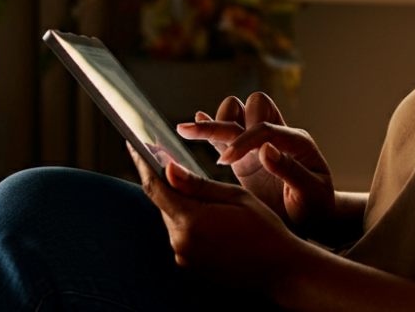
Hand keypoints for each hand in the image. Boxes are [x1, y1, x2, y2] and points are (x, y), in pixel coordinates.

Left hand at [129, 142, 307, 292]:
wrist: (281, 270)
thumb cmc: (265, 229)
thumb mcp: (236, 197)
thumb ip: (198, 184)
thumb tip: (168, 167)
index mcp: (192, 221)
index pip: (156, 186)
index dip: (142, 162)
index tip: (134, 144)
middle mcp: (181, 242)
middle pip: (164, 203)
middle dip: (166, 182)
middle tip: (169, 158)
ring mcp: (184, 256)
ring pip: (173, 219)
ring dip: (180, 203)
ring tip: (199, 191)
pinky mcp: (190, 265)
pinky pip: (182, 235)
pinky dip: (189, 220)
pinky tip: (210, 217)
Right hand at [176, 92, 336, 237]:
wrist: (312, 220)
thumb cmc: (315, 207)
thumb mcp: (311, 193)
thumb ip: (290, 171)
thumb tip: (265, 149)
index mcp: (297, 141)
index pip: (265, 128)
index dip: (243, 141)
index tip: (224, 162)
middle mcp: (278, 136)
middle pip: (252, 106)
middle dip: (228, 118)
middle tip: (207, 142)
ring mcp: (260, 146)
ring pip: (237, 114)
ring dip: (217, 121)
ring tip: (188, 131)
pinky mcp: (245, 158)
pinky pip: (227, 137)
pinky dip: (210, 130)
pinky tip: (192, 126)